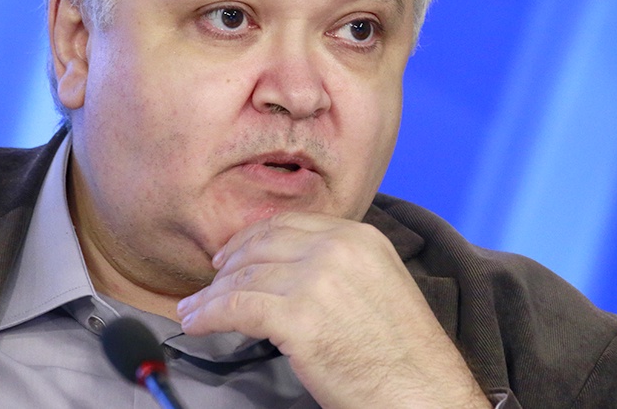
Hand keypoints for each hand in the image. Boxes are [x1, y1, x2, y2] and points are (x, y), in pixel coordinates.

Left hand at [176, 212, 489, 408]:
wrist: (423, 392)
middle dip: (228, 263)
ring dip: (211, 294)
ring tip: (193, 308)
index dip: (252, 238)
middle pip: (262, 244)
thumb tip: (289, 269)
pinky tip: (197, 323)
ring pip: (244, 276)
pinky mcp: (298, 318)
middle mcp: (337, 249)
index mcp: (360, 237)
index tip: (231, 254)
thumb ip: (340, 266)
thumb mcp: (379, 285)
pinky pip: (236, 307)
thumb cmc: (403, 353)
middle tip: (210, 282)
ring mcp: (317, 280)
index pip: (289, 224)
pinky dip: (209, 314)